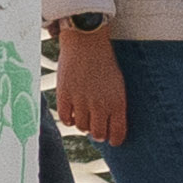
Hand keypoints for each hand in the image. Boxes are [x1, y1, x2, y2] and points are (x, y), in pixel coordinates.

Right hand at [49, 16, 126, 147]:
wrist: (86, 42)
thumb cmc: (104, 63)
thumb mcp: (118, 85)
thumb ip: (115, 106)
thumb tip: (109, 127)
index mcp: (117, 102)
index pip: (117, 133)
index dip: (114, 140)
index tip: (111, 139)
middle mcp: (100, 105)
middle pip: (98, 134)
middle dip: (98, 133)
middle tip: (95, 127)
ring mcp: (81, 100)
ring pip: (81, 127)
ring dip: (83, 123)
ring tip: (83, 113)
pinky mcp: (64, 95)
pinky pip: (65, 118)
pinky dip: (68, 118)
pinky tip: (71, 111)